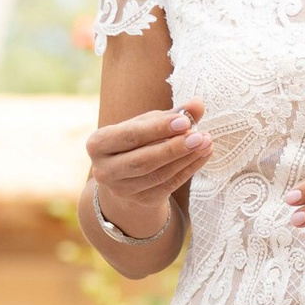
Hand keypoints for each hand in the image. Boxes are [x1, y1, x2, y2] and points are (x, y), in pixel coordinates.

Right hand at [86, 101, 206, 236]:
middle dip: (173, 148)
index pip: (130, 136)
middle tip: (200, 136)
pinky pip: (168, 185)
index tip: (184, 121)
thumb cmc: (137, 140)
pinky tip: (203, 155)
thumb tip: (198, 104)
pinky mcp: (141, 201)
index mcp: (97, 144)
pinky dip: (189, 169)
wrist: (127, 174)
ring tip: (206, 142)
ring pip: (158, 175)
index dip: (158, 129)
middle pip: (142, 160)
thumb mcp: (148, 123)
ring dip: (186, 159)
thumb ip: (172, 114)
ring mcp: (121, 190)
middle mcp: (103, 170)